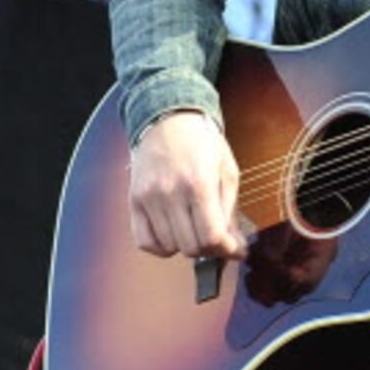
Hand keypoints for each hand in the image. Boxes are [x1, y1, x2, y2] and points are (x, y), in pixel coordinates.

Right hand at [128, 109, 248, 258]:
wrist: (168, 119)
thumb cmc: (202, 143)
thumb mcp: (227, 171)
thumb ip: (230, 211)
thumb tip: (235, 247)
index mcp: (199, 183)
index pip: (211, 236)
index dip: (227, 249)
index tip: (235, 249)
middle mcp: (170, 192)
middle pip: (191, 246)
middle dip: (210, 249)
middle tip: (217, 240)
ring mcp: (149, 198)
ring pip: (169, 247)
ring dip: (186, 246)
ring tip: (195, 231)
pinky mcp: (134, 201)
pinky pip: (145, 242)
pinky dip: (161, 247)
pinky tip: (173, 235)